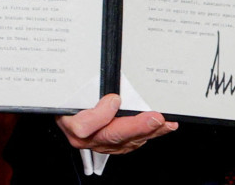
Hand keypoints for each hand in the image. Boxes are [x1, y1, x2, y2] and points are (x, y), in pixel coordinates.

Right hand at [56, 94, 177, 153]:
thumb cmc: (70, 99)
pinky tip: (160, 128)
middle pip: (112, 136)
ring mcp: (100, 144)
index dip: (100, 114)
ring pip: (126, 141)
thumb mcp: (71, 90)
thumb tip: (113, 99)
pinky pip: (131, 143)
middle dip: (137, 127)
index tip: (114, 99)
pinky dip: (147, 135)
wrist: (69, 108)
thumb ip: (86, 91)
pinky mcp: (113, 145)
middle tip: (155, 118)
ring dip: (148, 132)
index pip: (84, 127)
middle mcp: (86, 139)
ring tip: (165, 124)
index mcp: (72, 124)